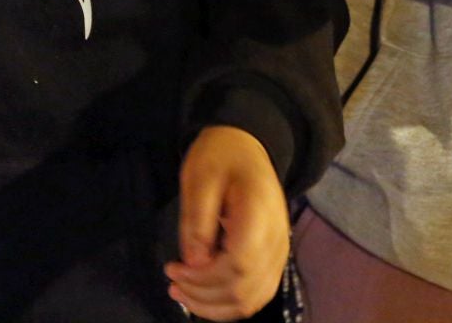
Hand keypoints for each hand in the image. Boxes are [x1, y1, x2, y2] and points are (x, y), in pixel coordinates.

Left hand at [166, 126, 287, 320]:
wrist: (247, 145)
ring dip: (215, 306)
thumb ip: (197, 222)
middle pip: (244, 289)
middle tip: (172, 281)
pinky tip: (204, 294)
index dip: (204, 278)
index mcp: (259, 214)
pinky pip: (257, 294)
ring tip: (182, 292)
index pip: (239, 265)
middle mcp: (277, 239)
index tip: (174, 268)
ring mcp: (279, 252)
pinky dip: (229, 303)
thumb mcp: (200, 178)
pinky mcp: (273, 259)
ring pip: (252, 299)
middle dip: (203, 295)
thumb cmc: (221, 155)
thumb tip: (195, 264)